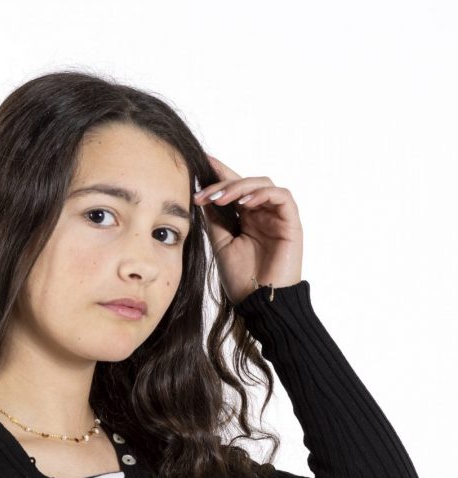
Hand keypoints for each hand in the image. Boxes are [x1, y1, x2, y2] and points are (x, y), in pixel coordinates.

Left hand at [193, 155, 303, 304]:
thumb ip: (215, 220)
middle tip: (204, 193)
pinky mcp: (291, 222)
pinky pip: (281, 196)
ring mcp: (278, 217)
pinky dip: (262, 194)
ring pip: (263, 184)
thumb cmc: (241, 280)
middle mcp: (263, 214)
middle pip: (246, 183)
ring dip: (240, 187)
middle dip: (223, 184)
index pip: (234, 189)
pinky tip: (244, 203)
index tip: (199, 162)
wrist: (258, 303)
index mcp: (247, 219)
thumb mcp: (221, 245)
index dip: (219, 173)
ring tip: (221, 199)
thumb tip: (202, 196)